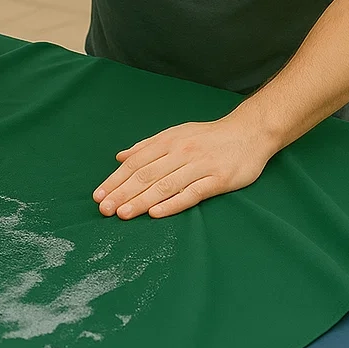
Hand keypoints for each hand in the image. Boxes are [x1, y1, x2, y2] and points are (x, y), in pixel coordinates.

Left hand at [92, 111, 273, 219]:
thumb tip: (120, 157)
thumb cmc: (209, 136)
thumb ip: (148, 146)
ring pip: (164, 185)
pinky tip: (156, 212)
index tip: (99, 195)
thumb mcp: (176, 133)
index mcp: (168, 141)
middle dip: (122, 193)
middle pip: (146, 175)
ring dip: (141, 200)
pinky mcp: (218, 180)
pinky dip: (172, 203)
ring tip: (122, 214)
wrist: (249, 132)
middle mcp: (181, 152)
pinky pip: (191, 193)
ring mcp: (200, 166)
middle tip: (103, 209)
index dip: (116, 179)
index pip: (136, 162)